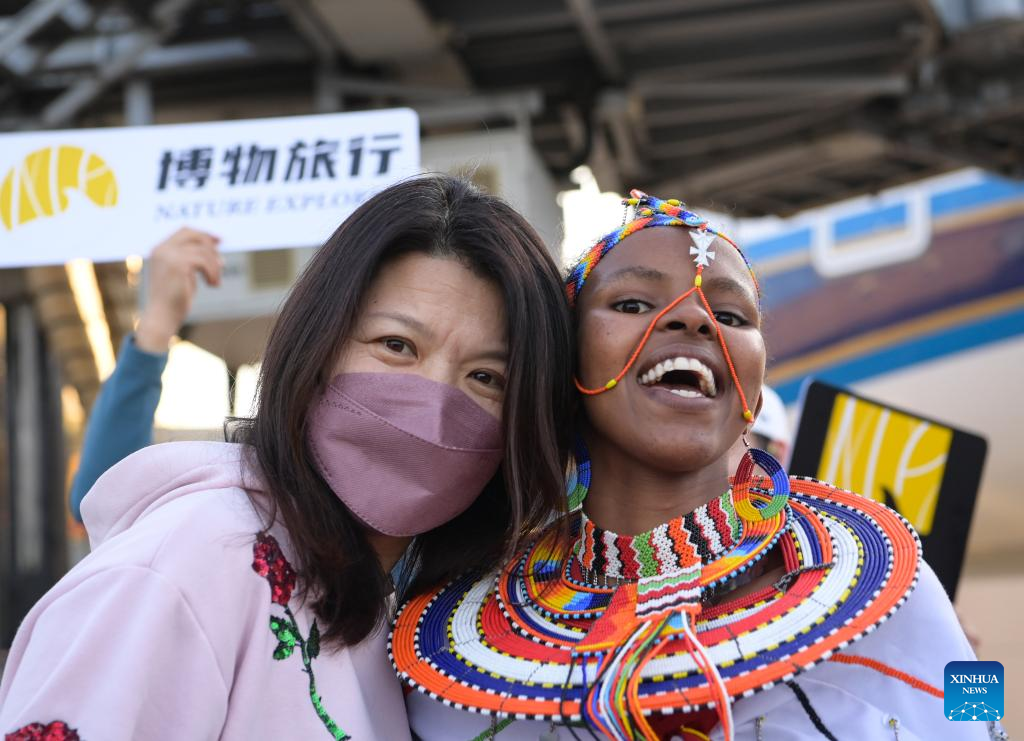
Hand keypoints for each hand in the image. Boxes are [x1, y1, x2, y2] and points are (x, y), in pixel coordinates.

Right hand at [135, 227, 221, 352]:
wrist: (161, 317)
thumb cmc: (173, 300)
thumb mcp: (183, 274)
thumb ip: (192, 259)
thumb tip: (213, 247)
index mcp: (159, 250)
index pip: (184, 231)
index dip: (203, 234)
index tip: (219, 242)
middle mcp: (161, 249)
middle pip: (193, 234)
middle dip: (211, 246)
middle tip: (222, 264)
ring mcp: (168, 255)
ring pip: (203, 250)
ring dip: (214, 266)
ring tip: (215, 282)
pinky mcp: (178, 265)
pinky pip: (204, 261)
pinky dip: (213, 273)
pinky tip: (212, 285)